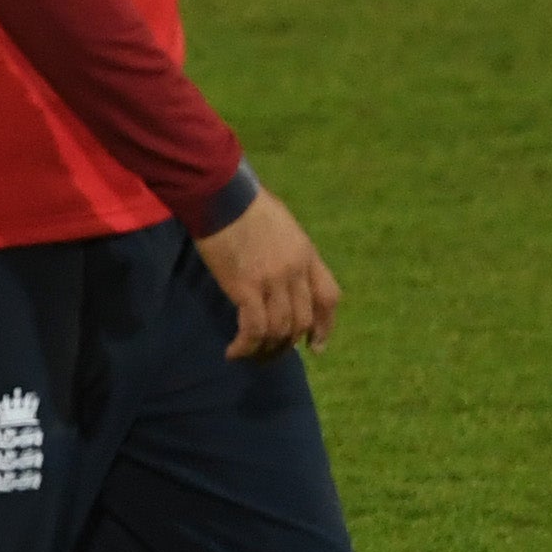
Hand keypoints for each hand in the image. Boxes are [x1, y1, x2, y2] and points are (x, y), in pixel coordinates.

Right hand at [194, 184, 340, 359]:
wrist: (222, 195)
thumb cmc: (244, 203)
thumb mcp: (281, 225)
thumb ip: (287, 250)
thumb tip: (280, 271)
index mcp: (307, 254)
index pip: (328, 297)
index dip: (324, 326)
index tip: (315, 346)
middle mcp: (295, 271)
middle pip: (302, 320)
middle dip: (288, 344)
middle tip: (272, 353)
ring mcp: (273, 281)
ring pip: (279, 330)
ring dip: (265, 349)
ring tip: (250, 355)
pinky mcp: (246, 287)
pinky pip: (254, 328)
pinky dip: (246, 346)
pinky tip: (233, 352)